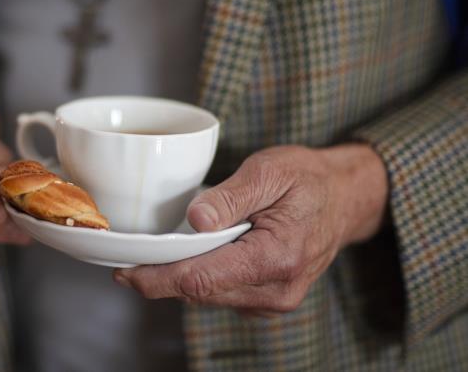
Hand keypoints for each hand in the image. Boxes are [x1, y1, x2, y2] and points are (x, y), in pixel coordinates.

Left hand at [114, 144, 387, 315]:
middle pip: (200, 293)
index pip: (202, 279)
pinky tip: (190, 258)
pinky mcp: (268, 299)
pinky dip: (199, 278)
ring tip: (154, 257)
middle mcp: (277, 290)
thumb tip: (194, 219)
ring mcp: (274, 300)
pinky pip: (222, 294)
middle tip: (128, 262)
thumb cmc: (308, 179)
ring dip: (178, 279)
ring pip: (209, 297)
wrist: (344, 198)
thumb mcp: (270, 171)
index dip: (158, 279)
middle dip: (160, 279)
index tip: (125, 273)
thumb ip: (231, 197)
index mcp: (276, 257)